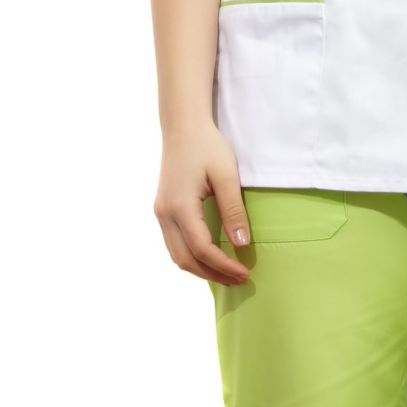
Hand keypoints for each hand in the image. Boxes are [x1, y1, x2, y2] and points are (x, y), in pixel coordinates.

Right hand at [154, 121, 252, 285]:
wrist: (183, 127)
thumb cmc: (207, 146)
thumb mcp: (226, 175)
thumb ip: (233, 210)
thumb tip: (242, 244)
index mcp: (179, 206)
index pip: (202, 248)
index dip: (224, 265)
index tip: (245, 273)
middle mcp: (164, 214)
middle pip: (185, 260)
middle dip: (212, 274)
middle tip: (239, 279)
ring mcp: (160, 213)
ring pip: (177, 255)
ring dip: (201, 269)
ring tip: (227, 273)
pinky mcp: (162, 210)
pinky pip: (174, 243)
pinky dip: (191, 256)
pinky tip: (210, 257)